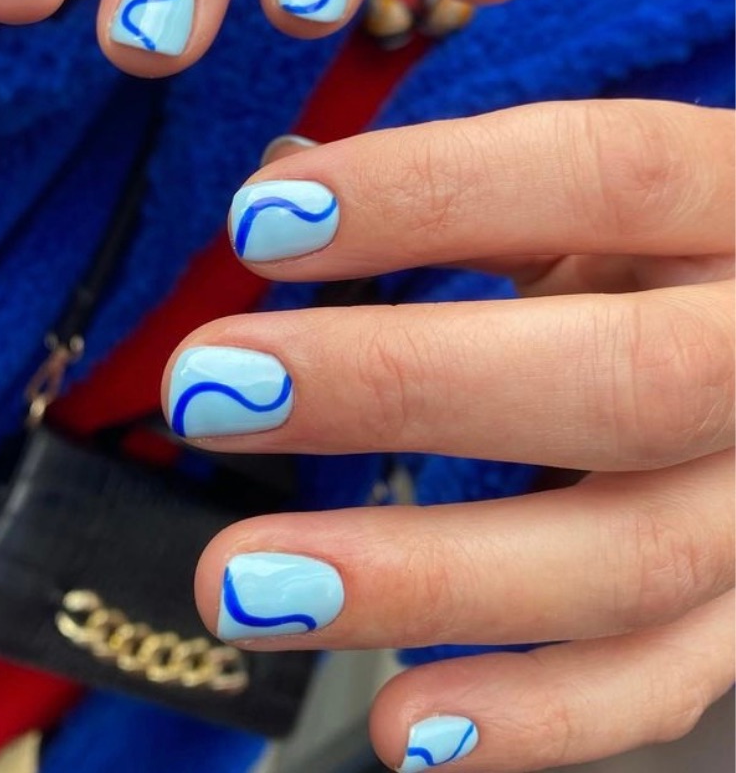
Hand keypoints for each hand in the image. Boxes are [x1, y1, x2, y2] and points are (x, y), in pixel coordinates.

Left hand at [163, 100, 733, 770]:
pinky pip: (665, 683)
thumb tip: (279, 198)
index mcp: (731, 205)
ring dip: (418, 580)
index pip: (603, 171)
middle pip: (620, 378)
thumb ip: (462, 195)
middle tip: (207, 392)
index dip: (427, 191)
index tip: (258, 222)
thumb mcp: (586, 204)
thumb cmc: (650, 261)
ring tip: (241, 586)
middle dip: (394, 386)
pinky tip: (398, 726)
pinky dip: (532, 717)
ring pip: (631, 560)